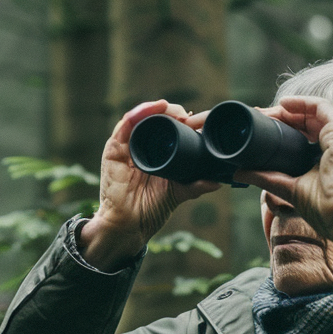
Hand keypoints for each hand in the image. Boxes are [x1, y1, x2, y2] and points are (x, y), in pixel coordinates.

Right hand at [79, 101, 218, 269]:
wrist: (129, 224)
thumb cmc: (150, 209)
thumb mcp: (178, 193)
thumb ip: (195, 186)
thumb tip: (218, 182)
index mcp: (158, 152)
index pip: (170, 127)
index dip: (183, 120)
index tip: (197, 121)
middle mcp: (142, 145)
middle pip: (157, 118)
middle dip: (172, 111)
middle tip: (187, 116)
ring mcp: (128, 145)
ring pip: (142, 117)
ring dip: (156, 108)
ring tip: (169, 108)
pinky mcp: (114, 148)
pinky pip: (125, 125)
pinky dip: (138, 114)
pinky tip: (150, 110)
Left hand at [233, 96, 332, 260]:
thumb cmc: (322, 208)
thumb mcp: (288, 188)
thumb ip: (265, 178)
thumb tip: (238, 173)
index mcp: (329, 159)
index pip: (305, 136)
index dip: (284, 129)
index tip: (263, 127)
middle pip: (308, 123)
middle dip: (283, 117)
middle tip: (261, 116)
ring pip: (313, 113)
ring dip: (290, 109)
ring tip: (268, 112)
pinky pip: (322, 107)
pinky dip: (302, 102)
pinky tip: (284, 104)